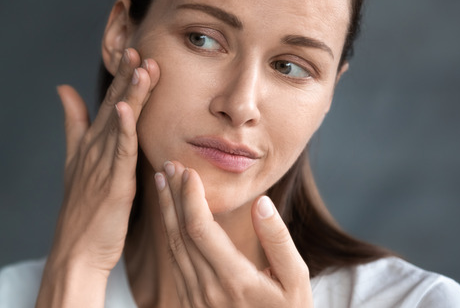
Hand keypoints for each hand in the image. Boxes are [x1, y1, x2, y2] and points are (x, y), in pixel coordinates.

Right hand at [36, 48, 159, 306]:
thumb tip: (63, 89)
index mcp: (90, 145)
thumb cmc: (81, 212)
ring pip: (120, 123)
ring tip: (141, 67)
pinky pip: (120, 152)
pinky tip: (126, 108)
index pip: (108, 104)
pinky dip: (123, 129)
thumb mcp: (74, 161)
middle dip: (126, 77)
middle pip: (113, 107)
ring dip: (130, 94)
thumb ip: (73, 124)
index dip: (121, 78)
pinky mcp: (112, 184)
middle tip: (138, 48)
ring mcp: (102, 166)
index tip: (134, 51)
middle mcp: (95, 150)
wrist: (75, 252)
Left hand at [155, 161, 311, 307]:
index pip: (200, 228)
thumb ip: (278, 241)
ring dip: (166, 211)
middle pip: (179, 232)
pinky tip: (169, 215)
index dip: (190, 196)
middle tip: (169, 165)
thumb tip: (261, 203)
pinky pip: (174, 262)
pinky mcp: (190, 303)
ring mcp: (195, 299)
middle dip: (172, 195)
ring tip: (162, 181)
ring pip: (172, 246)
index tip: (189, 171)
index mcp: (235, 280)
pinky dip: (169, 232)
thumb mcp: (296, 280)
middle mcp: (208, 290)